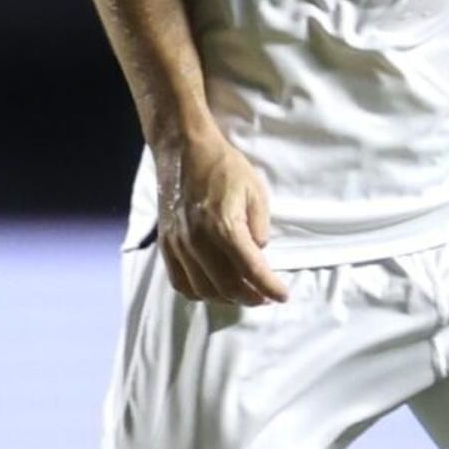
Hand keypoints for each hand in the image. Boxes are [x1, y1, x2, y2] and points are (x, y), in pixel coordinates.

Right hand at [155, 132, 287, 304]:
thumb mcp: (255, 191)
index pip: (252, 270)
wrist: (184, 150)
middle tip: (264, 296)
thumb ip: (260, 226)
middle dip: (250, 297)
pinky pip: (180, 282)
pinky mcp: (166, 245)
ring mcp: (178, 244)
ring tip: (242, 293)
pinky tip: (213, 288)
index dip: (270, 287)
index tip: (283, 296)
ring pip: (202, 290)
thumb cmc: (224, 167)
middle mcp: (198, 240)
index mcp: (224, 225)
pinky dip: (198, 293)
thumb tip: (259, 253)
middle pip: (227, 287)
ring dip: (226, 298)